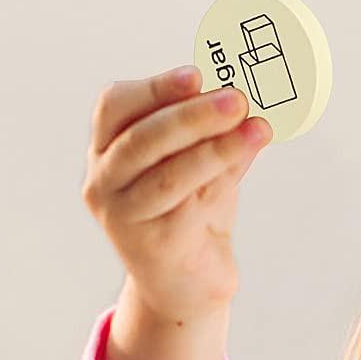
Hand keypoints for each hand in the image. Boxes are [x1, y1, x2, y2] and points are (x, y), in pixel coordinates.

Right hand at [82, 65, 271, 325]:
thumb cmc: (190, 214)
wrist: (187, 284)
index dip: (155, 88)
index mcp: (106, 150)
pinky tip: (247, 157)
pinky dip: (223, 177)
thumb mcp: (200, 166)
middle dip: (192, 115)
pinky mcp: (152, 245)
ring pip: (168, 174)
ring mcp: (123, 217)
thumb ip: (213, 135)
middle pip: (142, 138)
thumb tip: (248, 103)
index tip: (196, 75)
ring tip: (256, 128)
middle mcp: (104, 182)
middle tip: (237, 99)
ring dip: (216, 148)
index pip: (115, 107)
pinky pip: (190, 205)